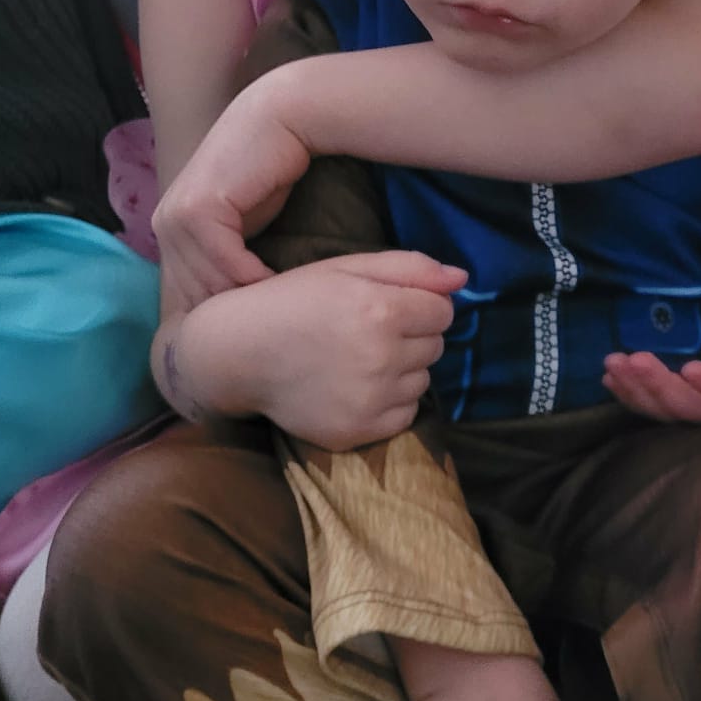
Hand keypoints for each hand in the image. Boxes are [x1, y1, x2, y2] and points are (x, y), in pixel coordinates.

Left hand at [154, 80, 309, 306]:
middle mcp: (165, 223)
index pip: (186, 290)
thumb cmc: (267, 169)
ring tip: (279, 306)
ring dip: (246, 298)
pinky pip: (225, 264)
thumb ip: (225, 252)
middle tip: (268, 325)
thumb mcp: (240, 221)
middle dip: (232, 312)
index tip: (254, 326)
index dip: (221, 312)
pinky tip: (278, 281)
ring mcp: (176, 216)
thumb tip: (230, 300)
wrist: (279, 119)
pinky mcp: (198, 210)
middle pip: (194, 292)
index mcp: (169, 228)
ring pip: (210, 282)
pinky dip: (253, 279)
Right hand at [164, 252, 466, 447]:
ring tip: (360, 358)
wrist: (238, 352)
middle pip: (436, 347)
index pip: (443, 312)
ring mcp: (370, 401)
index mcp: (380, 310)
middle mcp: (381, 358)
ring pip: (423, 381)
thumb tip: (463, 279)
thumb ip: (410, 268)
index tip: (390, 304)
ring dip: (403, 369)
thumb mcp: (346, 268)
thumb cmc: (293, 300)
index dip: (420, 305)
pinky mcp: (358, 432)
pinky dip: (390, 401)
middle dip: (412, 335)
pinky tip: (356, 385)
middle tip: (369, 329)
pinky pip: (404, 415)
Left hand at [602, 336, 700, 439]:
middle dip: (662, 388)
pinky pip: (663, 411)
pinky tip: (611, 377)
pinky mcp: (698, 414)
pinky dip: (636, 396)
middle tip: (632, 359)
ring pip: (673, 416)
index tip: (690, 369)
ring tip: (613, 365)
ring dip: (640, 392)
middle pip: (697, 412)